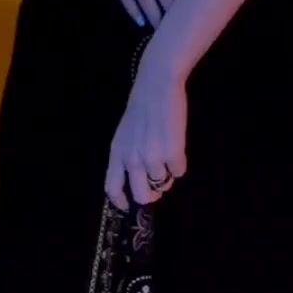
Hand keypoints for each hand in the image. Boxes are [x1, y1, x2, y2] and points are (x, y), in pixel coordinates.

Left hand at [105, 57, 187, 210]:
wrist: (157, 87)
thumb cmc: (141, 108)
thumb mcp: (125, 134)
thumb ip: (127, 156)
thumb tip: (138, 180)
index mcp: (117, 154)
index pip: (112, 188)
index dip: (121, 202)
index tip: (129, 206)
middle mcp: (132, 160)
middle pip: (141, 195)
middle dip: (151, 195)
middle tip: (158, 188)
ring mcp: (152, 158)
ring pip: (163, 184)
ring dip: (167, 174)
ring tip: (168, 152)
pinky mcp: (172, 154)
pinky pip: (179, 172)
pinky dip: (180, 163)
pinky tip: (177, 145)